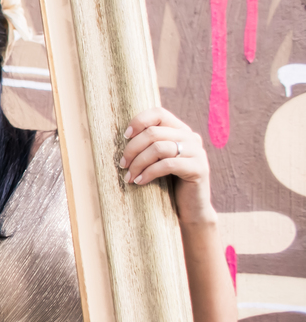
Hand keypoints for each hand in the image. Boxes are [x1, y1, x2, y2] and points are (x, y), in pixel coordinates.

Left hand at [120, 108, 215, 223]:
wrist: (189, 208)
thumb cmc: (168, 183)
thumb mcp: (156, 159)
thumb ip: (149, 145)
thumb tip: (123, 135)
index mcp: (180, 130)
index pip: (158, 113)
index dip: (139, 121)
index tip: (124, 136)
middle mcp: (191, 137)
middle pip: (154, 132)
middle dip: (132, 149)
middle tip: (122, 164)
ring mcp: (197, 152)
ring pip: (159, 148)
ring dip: (138, 163)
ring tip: (129, 176)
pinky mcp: (199, 168)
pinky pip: (168, 164)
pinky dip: (149, 172)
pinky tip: (140, 182)